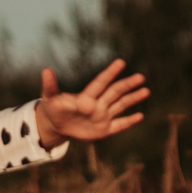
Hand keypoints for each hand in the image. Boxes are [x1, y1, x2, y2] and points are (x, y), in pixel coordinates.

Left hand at [35, 61, 149, 147]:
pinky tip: (140, 116)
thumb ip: (50, 86)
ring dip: (133, 99)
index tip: (120, 62)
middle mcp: (98, 104)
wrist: (56, 125)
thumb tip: (46, 70)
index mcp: (86, 97)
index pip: (100, 83)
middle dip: (127, 85)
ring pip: (120, 106)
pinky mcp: (104, 130)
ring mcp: (102, 116)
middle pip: (115, 92)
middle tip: (141, 77)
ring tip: (146, 91)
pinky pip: (118, 125)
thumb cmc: (53, 108)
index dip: (110, 73)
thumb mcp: (49, 99)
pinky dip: (129, 121)